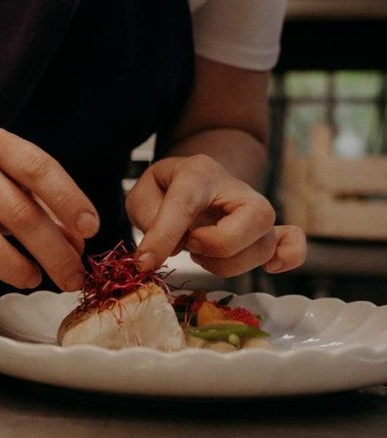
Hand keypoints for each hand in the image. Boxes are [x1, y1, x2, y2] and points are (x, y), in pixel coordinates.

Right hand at [0, 128, 98, 290]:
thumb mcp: (16, 179)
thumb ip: (49, 207)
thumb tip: (76, 246)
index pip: (38, 169)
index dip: (68, 199)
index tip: (91, 228)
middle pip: (17, 213)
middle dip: (53, 251)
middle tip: (73, 276)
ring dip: (15, 267)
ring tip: (35, 278)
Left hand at [126, 155, 305, 276]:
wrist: (195, 178)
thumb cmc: (168, 188)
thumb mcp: (144, 193)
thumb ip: (148, 217)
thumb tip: (160, 253)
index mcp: (199, 172)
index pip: (185, 206)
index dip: (163, 237)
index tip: (145, 261)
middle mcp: (239, 189)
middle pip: (245, 227)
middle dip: (212, 245)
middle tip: (190, 241)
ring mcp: (259, 211)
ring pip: (261, 249)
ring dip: (225, 263)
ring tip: (205, 248)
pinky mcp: (270, 232)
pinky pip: (292, 246)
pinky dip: (285, 258)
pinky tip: (270, 266)